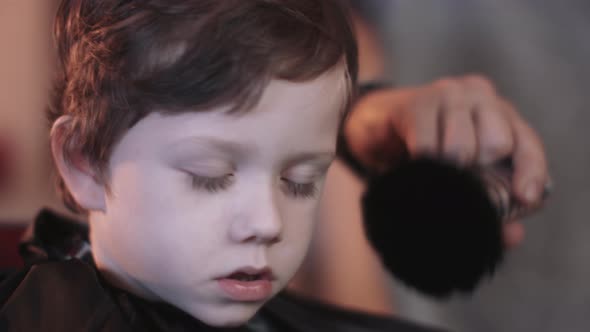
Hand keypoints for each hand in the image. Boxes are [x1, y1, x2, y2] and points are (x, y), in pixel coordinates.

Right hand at [344, 75, 549, 247]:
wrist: (373, 127)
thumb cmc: (423, 153)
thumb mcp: (456, 178)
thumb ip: (488, 203)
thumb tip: (513, 234)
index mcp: (499, 114)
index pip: (526, 143)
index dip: (531, 172)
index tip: (524, 200)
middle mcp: (480, 97)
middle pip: (497, 142)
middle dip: (479, 173)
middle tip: (458, 185)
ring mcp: (448, 94)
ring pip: (461, 144)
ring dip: (448, 171)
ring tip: (434, 179)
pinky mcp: (416, 102)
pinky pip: (425, 141)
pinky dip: (422, 162)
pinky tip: (415, 168)